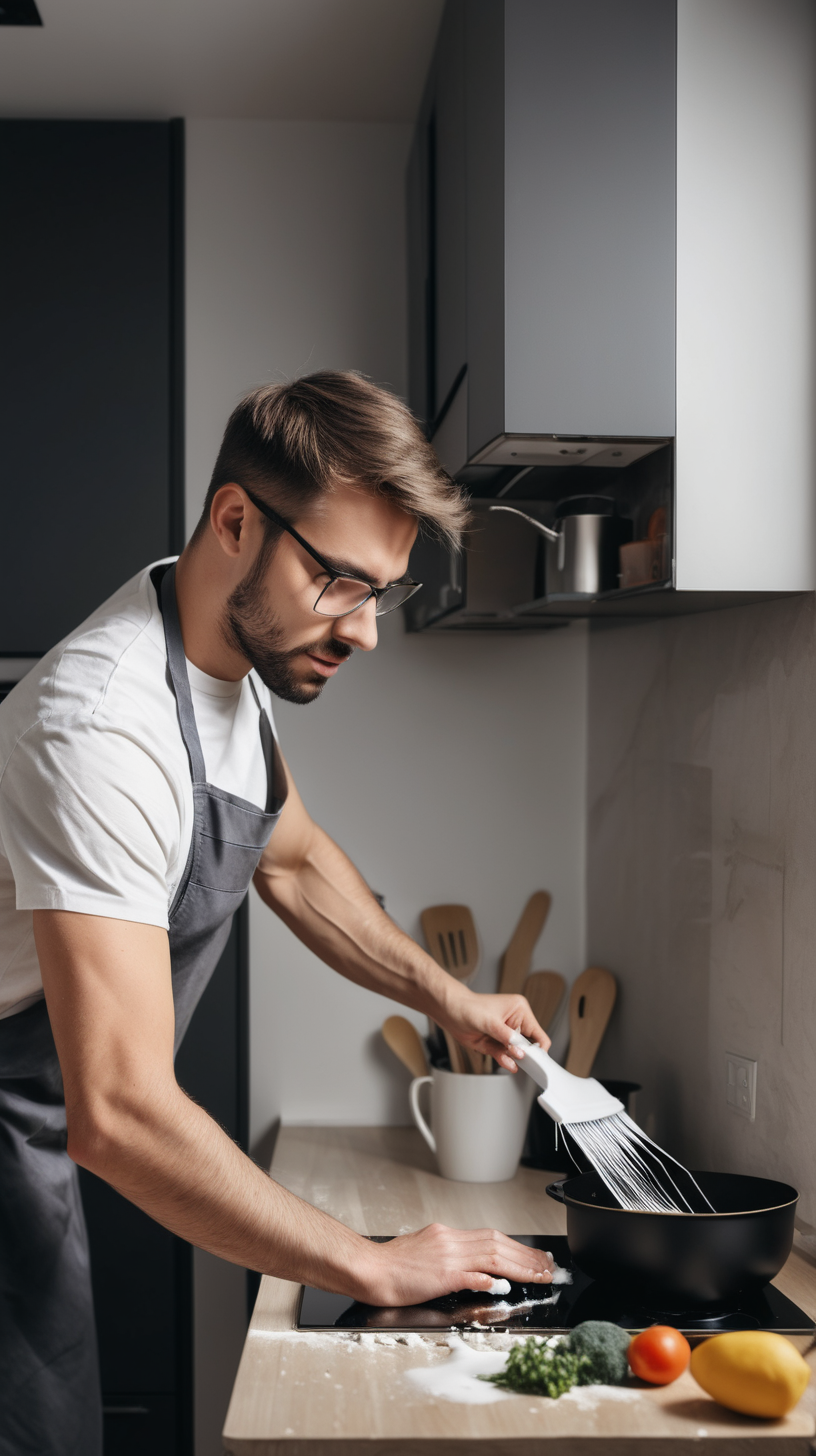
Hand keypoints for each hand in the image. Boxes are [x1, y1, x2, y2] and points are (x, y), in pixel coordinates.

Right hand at [360, 1223, 555, 1305]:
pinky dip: (488, 1279)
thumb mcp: (425, 1252)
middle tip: (548, 1265)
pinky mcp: (440, 1275)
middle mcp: (450, 1240)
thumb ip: (452, 1258)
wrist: (368, 1269)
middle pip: (498, 1243)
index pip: (491, 1237)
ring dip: (519, 1266)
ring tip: (538, 1275)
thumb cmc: (390, 1266)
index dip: (517, 1247)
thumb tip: (478, 1271)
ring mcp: (446, 1256)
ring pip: (492, 1256)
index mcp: (447, 1235)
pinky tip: (503, 1284)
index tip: (534, 1256)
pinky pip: (470, 1275)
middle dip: (527, 1255)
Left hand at [438, 989, 549, 1071]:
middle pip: (529, 1045)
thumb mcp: (491, 1022)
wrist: (449, 1011)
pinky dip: (505, 1061)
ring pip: (516, 1053)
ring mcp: (504, 1034)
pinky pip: (505, 1056)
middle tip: (523, 1061)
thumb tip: (520, 1051)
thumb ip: (507, 1039)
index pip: (538, 1033)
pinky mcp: (495, 1044)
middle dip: (525, 1055)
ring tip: (512, 1062)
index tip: (536, 1060)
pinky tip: (507, 1063)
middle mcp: (514, 1022)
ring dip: (513, 1059)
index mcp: (519, 1010)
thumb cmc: (468, 1007)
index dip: (538, 1048)